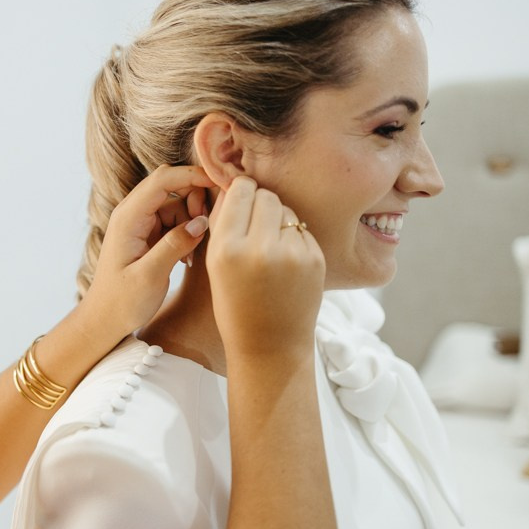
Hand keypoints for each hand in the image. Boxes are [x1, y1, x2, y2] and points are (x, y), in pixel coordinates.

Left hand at [83, 165, 213, 334]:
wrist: (105, 320)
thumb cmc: (121, 302)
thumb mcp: (149, 276)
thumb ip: (174, 246)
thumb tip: (202, 222)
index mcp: (128, 218)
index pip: (163, 179)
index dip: (193, 175)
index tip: (221, 184)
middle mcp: (133, 214)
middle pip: (172, 185)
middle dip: (196, 199)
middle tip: (207, 228)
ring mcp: (141, 224)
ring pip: (178, 204)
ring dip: (193, 221)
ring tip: (192, 255)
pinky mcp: (149, 235)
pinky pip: (176, 221)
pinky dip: (187, 233)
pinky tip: (187, 258)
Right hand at [205, 176, 324, 357]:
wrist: (270, 346)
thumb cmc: (235, 305)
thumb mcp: (215, 266)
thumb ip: (224, 223)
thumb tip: (236, 183)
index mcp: (227, 250)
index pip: (239, 192)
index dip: (239, 191)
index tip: (239, 198)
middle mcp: (259, 249)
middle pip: (265, 195)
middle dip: (259, 203)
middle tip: (254, 224)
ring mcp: (291, 254)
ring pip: (285, 209)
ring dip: (276, 219)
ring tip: (269, 247)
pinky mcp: (314, 259)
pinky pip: (301, 229)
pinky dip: (293, 237)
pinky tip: (285, 261)